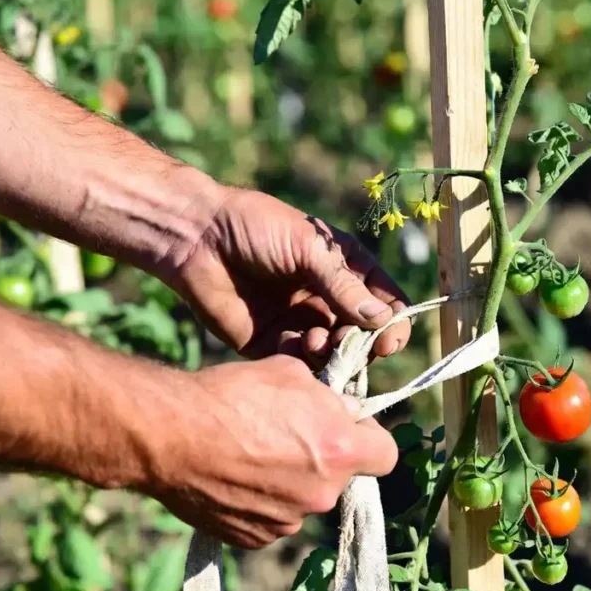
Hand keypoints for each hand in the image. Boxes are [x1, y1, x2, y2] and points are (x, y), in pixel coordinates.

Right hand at [145, 355, 397, 547]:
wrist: (170, 434)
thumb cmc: (232, 394)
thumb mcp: (292, 374)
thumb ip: (329, 398)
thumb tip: (345, 410)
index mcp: (341, 451)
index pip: (386, 455)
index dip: (369, 438)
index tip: (346, 426)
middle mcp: (322, 493)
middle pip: (340, 476)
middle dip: (322, 456)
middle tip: (286, 433)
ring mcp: (288, 521)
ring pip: (304, 497)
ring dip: (290, 479)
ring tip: (250, 452)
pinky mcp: (255, 537)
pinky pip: (271, 517)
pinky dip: (260, 500)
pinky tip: (233, 474)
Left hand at [165, 186, 410, 361]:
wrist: (196, 238)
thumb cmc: (256, 228)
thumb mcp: (308, 248)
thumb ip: (343, 285)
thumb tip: (383, 320)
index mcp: (346, 268)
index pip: (386, 302)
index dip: (394, 323)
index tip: (388, 339)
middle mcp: (328, 298)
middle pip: (364, 335)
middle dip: (363, 344)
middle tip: (350, 345)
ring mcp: (302, 322)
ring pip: (334, 353)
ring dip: (334, 353)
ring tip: (317, 341)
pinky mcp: (272, 342)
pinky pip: (300, 363)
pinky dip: (304, 361)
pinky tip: (296, 344)